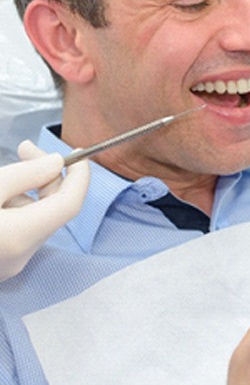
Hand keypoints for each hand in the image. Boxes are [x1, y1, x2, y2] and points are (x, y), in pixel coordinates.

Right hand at [0, 140, 89, 280]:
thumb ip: (26, 174)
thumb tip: (56, 163)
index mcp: (23, 236)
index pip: (72, 203)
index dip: (80, 174)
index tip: (76, 152)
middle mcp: (22, 255)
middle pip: (52, 207)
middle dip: (45, 174)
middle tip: (25, 148)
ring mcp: (11, 262)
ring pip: (34, 216)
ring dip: (26, 189)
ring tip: (5, 173)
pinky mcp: (1, 262)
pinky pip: (20, 228)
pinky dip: (15, 206)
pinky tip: (1, 192)